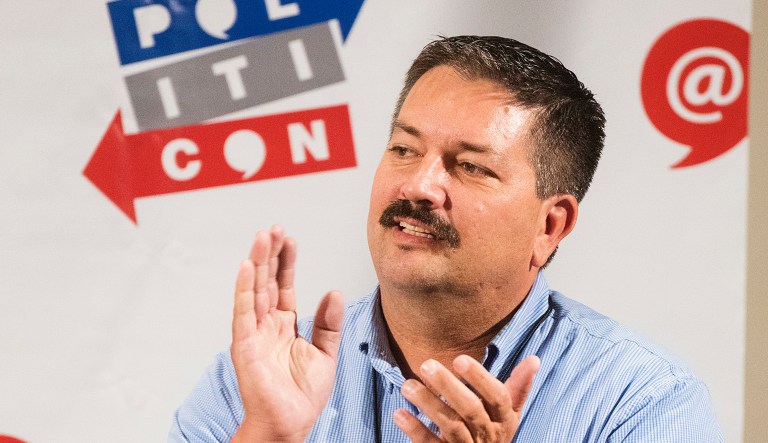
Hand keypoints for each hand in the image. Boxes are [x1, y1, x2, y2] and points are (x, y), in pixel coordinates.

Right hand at [230, 226, 343, 442]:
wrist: (290, 424)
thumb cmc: (302, 396)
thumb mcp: (325, 354)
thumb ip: (328, 324)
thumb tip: (333, 292)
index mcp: (284, 326)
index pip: (284, 286)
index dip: (286, 262)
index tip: (289, 239)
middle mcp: (266, 325)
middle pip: (267, 282)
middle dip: (270, 255)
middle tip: (274, 228)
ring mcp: (253, 334)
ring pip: (254, 290)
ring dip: (257, 262)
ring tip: (262, 237)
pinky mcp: (245, 345)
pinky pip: (243, 312)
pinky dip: (243, 289)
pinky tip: (246, 266)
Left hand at [394, 355, 539, 441]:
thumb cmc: (492, 433)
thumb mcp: (508, 414)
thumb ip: (518, 387)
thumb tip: (535, 359)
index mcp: (504, 420)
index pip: (497, 397)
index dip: (480, 378)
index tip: (459, 358)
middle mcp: (488, 435)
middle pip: (471, 410)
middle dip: (449, 387)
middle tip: (426, 364)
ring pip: (450, 427)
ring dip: (428, 404)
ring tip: (407, 385)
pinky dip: (415, 430)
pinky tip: (399, 413)